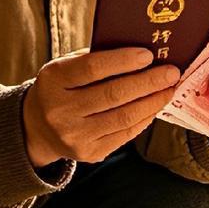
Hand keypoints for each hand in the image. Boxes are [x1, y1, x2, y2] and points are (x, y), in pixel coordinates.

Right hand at [22, 47, 181, 167]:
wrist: (37, 127)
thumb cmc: (61, 88)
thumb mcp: (65, 68)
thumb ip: (95, 59)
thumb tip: (142, 54)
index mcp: (53, 80)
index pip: (92, 68)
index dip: (123, 61)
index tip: (148, 55)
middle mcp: (60, 111)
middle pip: (113, 94)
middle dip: (148, 82)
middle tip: (171, 72)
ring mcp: (74, 136)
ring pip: (123, 117)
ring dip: (152, 101)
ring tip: (169, 89)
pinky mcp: (89, 153)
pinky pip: (124, 134)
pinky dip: (144, 118)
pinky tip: (154, 106)